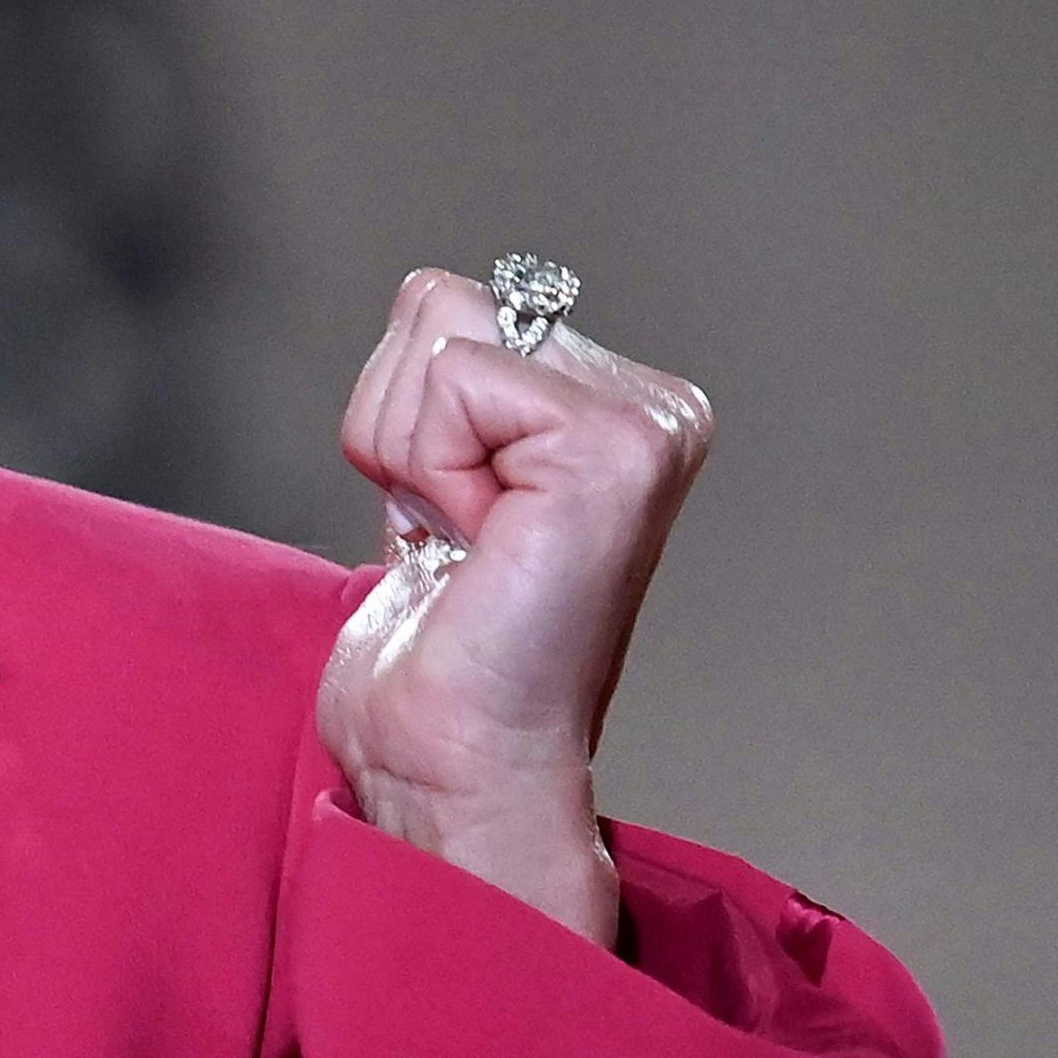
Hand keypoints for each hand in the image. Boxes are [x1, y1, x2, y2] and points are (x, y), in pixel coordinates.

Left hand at [317, 267, 714, 944]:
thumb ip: (452, 385)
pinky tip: (476, 546)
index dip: (406, 419)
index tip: (455, 521)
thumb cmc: (446, 642)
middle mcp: (655, 406)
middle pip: (436, 304)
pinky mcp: (616, 451)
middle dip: (403, 425)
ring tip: (468, 542)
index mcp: (619, 405)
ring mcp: (646, 425)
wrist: (458, 758)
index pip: (444, 306)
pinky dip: (430, 470)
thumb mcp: (439, 474)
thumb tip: (434, 299)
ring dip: (411, 450)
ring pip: (441, 330)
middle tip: (457, 535)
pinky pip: (454, 379)